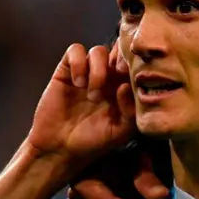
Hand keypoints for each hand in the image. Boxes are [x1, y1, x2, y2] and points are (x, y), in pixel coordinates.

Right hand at [25, 44, 135, 173]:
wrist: (61, 148)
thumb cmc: (94, 141)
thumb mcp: (122, 130)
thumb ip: (131, 110)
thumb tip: (125, 86)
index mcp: (125, 88)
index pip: (136, 65)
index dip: (138, 65)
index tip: (133, 78)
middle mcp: (108, 77)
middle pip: (119, 50)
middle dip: (121, 58)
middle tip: (118, 73)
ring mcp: (87, 72)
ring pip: (99, 51)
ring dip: (98, 69)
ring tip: (93, 95)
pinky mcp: (67, 71)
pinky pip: (75, 50)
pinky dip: (78, 63)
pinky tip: (78, 83)